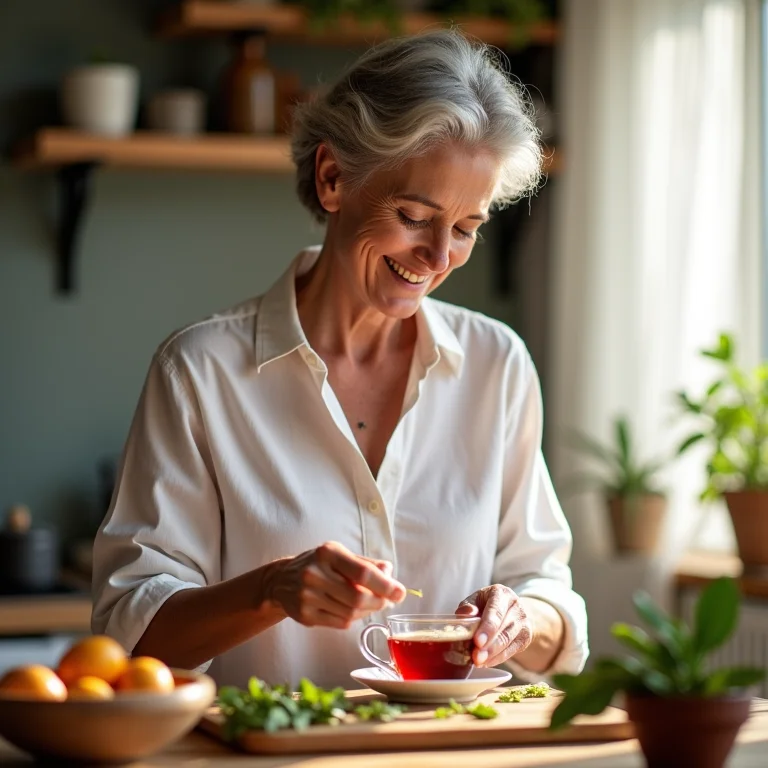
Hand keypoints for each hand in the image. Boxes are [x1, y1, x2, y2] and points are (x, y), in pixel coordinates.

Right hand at [269, 541, 405, 628]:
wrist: (281, 580)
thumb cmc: (319, 564)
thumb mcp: (340, 555)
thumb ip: (366, 563)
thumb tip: (390, 573)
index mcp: (327, 553)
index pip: (361, 573)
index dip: (384, 585)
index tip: (399, 592)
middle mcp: (314, 574)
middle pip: (357, 598)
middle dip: (378, 602)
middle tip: (388, 601)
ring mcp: (307, 596)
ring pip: (350, 614)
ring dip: (367, 611)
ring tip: (369, 603)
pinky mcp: (305, 615)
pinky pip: (340, 623)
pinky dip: (352, 618)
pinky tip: (351, 610)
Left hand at [456, 585, 532, 666]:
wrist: (511, 609)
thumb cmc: (487, 604)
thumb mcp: (475, 600)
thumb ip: (468, 606)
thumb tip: (466, 614)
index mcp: (501, 593)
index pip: (495, 611)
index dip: (487, 627)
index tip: (478, 641)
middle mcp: (515, 606)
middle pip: (503, 628)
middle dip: (489, 645)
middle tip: (476, 657)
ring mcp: (523, 622)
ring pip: (508, 641)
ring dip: (492, 654)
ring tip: (479, 661)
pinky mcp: (526, 637)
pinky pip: (511, 650)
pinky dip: (497, 658)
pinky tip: (486, 662)